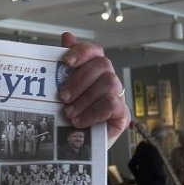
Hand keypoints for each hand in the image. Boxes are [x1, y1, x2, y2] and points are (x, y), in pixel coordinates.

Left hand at [58, 32, 129, 147]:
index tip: (66, 61)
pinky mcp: (122, 114)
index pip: (94, 51)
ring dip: (84, 99)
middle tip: (62, 97)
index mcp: (93, 71)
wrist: (75, 148)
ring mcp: (117, 96)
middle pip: (102, 65)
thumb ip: (64, 66)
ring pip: (108, 83)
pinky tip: (79, 122)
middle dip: (79, 80)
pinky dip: (92, 113)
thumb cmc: (69, 117)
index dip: (82, 52)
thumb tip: (67, 36)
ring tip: (68, 113)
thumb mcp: (61, 92)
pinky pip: (112, 104)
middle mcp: (108, 80)